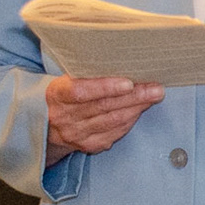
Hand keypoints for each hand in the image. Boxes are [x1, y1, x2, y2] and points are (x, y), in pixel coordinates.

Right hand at [45, 75, 162, 165]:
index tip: (128, 83)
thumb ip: (87, 73)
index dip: (105, 87)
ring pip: (113, 120)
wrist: (48, 124)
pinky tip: (141, 109)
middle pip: (104, 107)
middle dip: (134, 97)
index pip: (80, 92)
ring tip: (155, 96)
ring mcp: (77, 134)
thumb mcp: (66, 79)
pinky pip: (116, 132)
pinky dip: (131, 119)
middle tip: (156, 88)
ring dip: (137, 107)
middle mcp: (65, 117)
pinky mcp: (89, 145)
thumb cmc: (65, 94)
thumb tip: (122, 60)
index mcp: (57, 95)